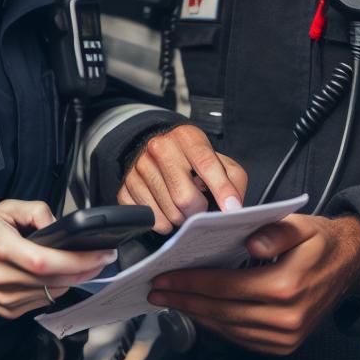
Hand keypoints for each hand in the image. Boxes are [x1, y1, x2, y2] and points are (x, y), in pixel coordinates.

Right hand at [0, 200, 116, 318]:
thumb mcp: (4, 209)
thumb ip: (36, 211)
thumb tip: (61, 226)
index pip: (45, 261)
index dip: (78, 260)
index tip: (101, 252)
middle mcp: (1, 277)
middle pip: (55, 280)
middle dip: (87, 269)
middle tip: (104, 257)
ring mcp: (5, 299)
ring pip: (54, 293)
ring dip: (75, 279)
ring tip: (86, 263)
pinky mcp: (9, 311)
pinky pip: (45, 301)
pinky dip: (57, 288)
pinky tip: (61, 275)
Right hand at [119, 124, 247, 233]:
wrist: (158, 147)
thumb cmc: (192, 158)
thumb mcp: (218, 160)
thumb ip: (233, 180)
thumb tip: (234, 207)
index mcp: (187, 137)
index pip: (206, 165)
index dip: (222, 190)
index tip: (231, 209)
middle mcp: (160, 148)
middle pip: (184, 197)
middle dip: (197, 212)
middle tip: (200, 210)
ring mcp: (139, 166)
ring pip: (167, 212)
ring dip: (180, 219)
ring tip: (183, 209)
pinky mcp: (126, 184)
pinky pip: (147, 217)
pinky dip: (161, 222)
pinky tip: (166, 210)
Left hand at [148, 214, 359, 354]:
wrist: (349, 266)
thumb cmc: (319, 242)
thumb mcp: (300, 225)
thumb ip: (275, 232)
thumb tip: (251, 243)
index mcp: (286, 286)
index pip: (224, 286)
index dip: (190, 283)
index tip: (164, 277)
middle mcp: (285, 318)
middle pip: (220, 311)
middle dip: (184, 300)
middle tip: (157, 291)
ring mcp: (285, 336)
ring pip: (228, 328)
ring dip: (196, 314)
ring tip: (171, 300)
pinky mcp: (284, 345)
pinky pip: (241, 338)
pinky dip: (217, 325)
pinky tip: (199, 312)